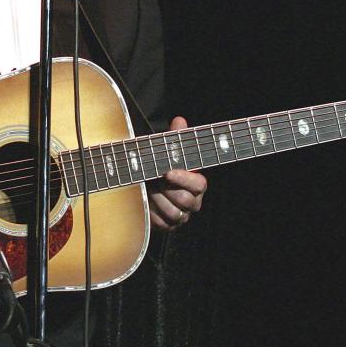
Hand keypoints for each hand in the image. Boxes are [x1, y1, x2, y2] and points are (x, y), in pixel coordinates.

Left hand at [148, 116, 206, 230]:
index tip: (168, 172)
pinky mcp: (169, 226)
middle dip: (166, 189)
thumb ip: (176, 137)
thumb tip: (179, 120)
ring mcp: (182, 216)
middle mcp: (193, 202)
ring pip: (173, 213)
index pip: (198, 185)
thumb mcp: (167, 151)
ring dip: (157, 199)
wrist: (148, 186)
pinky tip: (146, 200)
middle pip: (184, 200)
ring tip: (149, 189)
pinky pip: (162, 223)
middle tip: (154, 179)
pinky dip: (152, 211)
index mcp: (197, 184)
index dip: (183, 179)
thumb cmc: (161, 166)